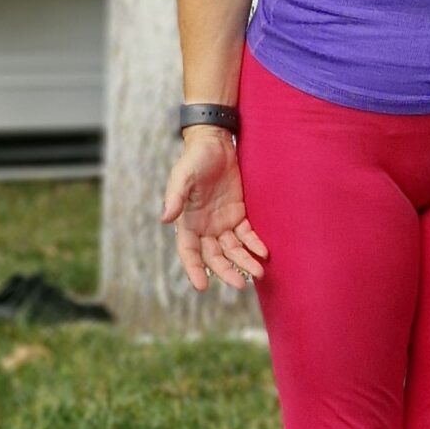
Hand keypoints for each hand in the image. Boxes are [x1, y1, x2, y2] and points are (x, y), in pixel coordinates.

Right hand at [160, 129, 267, 292]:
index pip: (189, 252)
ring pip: (233, 249)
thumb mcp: (183, 175)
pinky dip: (255, 244)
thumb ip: (175, 197)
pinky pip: (247, 234)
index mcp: (188, 222)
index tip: (203, 286)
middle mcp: (205, 227)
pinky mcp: (239, 213)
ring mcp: (222, 222)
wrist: (215, 142)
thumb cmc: (194, 158)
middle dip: (227, 271)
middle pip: (214, 256)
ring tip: (259, 273)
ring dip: (245, 261)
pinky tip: (264, 252)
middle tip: (241, 284)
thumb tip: (165, 219)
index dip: (193, 269)